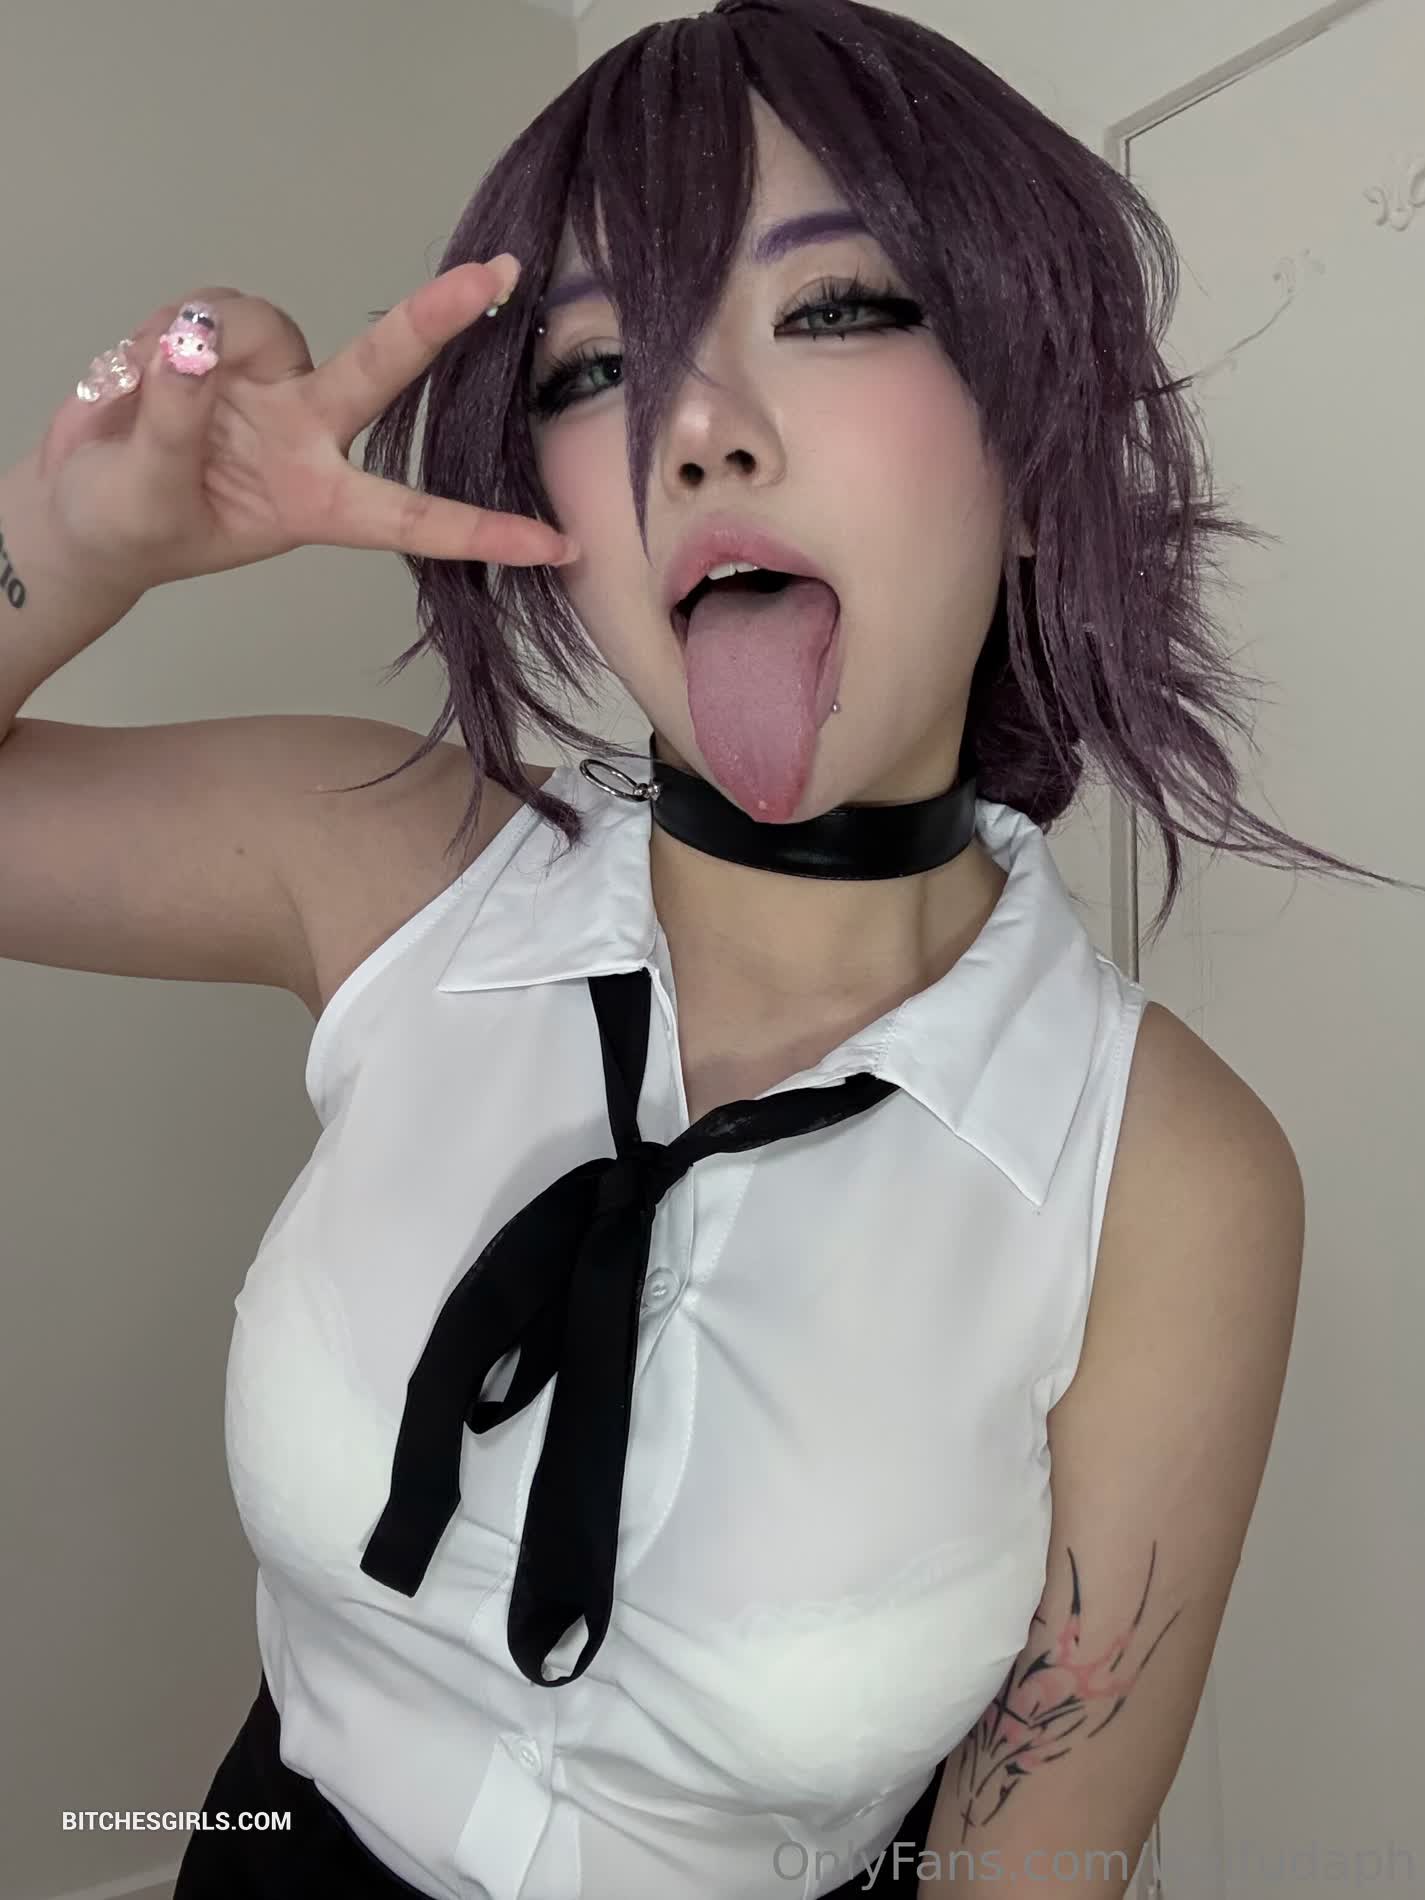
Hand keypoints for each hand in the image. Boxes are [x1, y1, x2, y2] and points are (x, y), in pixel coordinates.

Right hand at [30, 258, 572, 593]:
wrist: (81, 506)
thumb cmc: (131, 524)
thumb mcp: (147, 496)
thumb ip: (175, 424)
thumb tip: (193, 344)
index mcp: (315, 501)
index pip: (412, 516)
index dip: (483, 530)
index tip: (556, 545)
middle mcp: (309, 434)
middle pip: (381, 371)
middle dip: (435, 319)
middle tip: (496, 274)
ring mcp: (272, 384)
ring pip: (264, 324)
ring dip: (199, 343)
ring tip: (136, 393)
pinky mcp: (226, 342)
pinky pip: (210, 309)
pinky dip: (166, 332)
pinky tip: (135, 369)